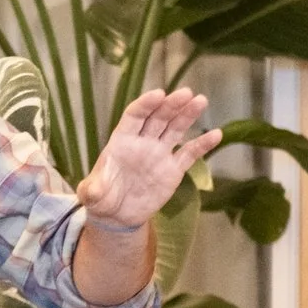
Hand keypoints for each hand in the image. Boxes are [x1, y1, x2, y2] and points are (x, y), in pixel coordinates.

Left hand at [75, 88, 222, 231]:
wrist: (118, 214)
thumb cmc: (101, 198)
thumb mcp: (92, 194)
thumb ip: (93, 189)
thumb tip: (91, 192)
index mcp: (122, 141)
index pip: (135, 116)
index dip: (146, 105)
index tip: (158, 95)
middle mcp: (143, 142)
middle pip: (158, 118)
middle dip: (171, 105)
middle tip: (185, 93)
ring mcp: (160, 154)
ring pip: (175, 129)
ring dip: (187, 115)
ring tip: (200, 100)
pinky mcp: (173, 169)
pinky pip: (190, 154)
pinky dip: (202, 145)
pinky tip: (216, 134)